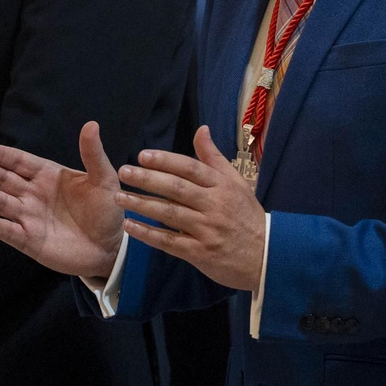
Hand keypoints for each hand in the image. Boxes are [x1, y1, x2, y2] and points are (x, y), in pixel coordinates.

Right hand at [0, 121, 124, 278]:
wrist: (111, 247)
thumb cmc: (107, 210)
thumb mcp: (104, 180)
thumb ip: (93, 154)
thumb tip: (91, 124)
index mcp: (48, 176)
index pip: (20, 163)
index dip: (3, 156)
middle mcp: (34, 195)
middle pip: (6, 181)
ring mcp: (30, 218)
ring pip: (2, 204)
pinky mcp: (30, 241)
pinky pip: (8, 231)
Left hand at [116, 126, 266, 291]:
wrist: (267, 256)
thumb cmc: (246, 216)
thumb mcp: (236, 183)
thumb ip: (214, 157)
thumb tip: (201, 129)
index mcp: (222, 186)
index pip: (190, 168)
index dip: (166, 161)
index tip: (142, 155)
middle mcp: (214, 205)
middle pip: (176, 188)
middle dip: (147, 179)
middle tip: (123, 172)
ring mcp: (207, 230)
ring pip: (170, 214)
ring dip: (142, 204)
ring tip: (119, 196)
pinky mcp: (200, 252)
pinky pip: (170, 241)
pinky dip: (149, 234)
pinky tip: (130, 226)